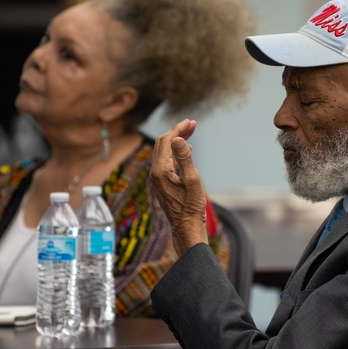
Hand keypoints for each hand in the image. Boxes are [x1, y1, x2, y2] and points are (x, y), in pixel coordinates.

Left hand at [151, 119, 209, 254]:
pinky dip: (175, 152)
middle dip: (177, 132)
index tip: (191, 122)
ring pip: (164, 152)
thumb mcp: (192, 180)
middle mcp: (155, 173)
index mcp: (160, 170)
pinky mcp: (161, 183)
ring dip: (176, 141)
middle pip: (163, 144)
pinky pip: (165, 161)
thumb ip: (184, 158)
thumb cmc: (191, 206)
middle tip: (192, 124)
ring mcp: (157, 178)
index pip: (167, 141)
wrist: (186, 227)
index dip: (178, 129)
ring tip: (191, 133)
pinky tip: (186, 151)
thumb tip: (177, 138)